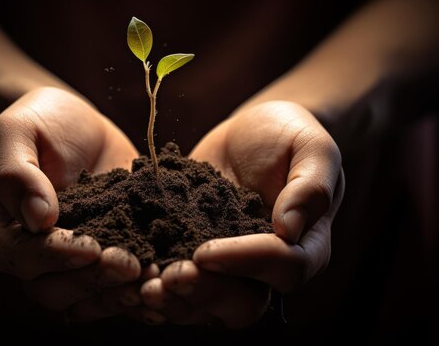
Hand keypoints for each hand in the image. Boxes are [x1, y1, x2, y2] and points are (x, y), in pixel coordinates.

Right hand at [0, 87, 149, 319]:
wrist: (79, 127)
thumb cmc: (40, 123)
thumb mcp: (16, 131)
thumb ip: (15, 171)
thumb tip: (36, 219)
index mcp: (1, 231)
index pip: (20, 257)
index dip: (55, 257)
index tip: (90, 247)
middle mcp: (32, 259)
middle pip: (54, 290)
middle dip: (94, 280)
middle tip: (131, 263)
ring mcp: (69, 266)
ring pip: (86, 300)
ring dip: (119, 293)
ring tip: (152, 276)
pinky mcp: (104, 262)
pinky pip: (115, 290)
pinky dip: (139, 291)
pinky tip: (165, 281)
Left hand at [140, 101, 343, 326]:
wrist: (249, 133)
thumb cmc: (288, 135)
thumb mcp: (310, 147)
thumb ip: (311, 185)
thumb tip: (290, 229)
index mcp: (304, 247)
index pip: (285, 269)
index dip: (247, 263)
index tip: (206, 250)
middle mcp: (266, 269)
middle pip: (243, 304)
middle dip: (204, 293)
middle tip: (168, 277)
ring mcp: (228, 269)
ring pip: (206, 305)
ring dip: (175, 299)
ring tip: (143, 284)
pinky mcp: (193, 258)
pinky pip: (177, 285)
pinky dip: (153, 283)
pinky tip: (128, 270)